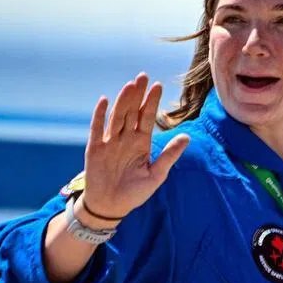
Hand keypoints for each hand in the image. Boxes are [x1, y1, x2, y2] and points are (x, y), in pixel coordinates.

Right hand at [81, 74, 188, 219]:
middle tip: (143, 76)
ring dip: (123, 100)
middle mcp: (125, 138)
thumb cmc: (135, 192)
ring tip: (130, 85)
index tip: (158, 85)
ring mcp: (110, 142)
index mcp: (141, 143)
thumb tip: (187, 137)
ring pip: (117, 116)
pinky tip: (105, 100)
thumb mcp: (156, 174)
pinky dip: (100, 114)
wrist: (111, 206)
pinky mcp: (95, 148)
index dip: (152, 102)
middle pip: (132, 111)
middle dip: (138, 94)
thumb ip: (169, 155)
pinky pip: (97, 128)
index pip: (147, 117)